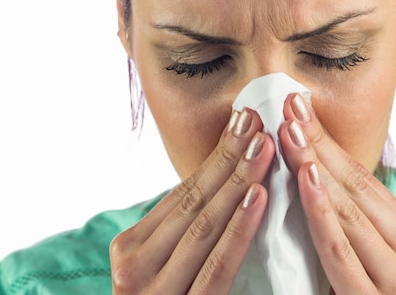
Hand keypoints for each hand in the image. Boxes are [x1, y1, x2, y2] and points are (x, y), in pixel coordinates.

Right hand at [110, 108, 275, 294]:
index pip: (183, 193)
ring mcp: (153, 292)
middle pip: (194, 202)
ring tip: (263, 145)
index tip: (245, 118)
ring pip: (204, 227)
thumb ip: (191, 226)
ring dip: (237, 181)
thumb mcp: (171, 259)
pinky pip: (216, 268)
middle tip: (258, 119)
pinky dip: (237, 230)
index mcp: (132, 247)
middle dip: (229, 157)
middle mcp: (133, 267)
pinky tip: (257, 197)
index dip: (217, 154)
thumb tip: (227, 173)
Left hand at [278, 94, 395, 294]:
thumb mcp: (362, 247)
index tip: (297, 107)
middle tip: (288, 109)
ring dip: (314, 167)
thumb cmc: (366, 292)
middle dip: (317, 144)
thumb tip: (309, 160)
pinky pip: (340, 250)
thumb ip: (345, 213)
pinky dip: (321, 212)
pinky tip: (305, 179)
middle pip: (354, 186)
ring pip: (348, 211)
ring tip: (289, 132)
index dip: (327, 139)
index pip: (361, 175)